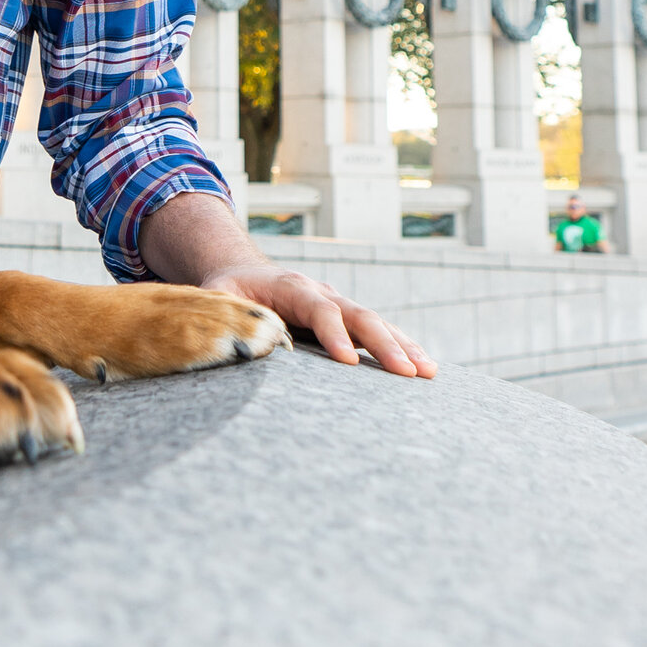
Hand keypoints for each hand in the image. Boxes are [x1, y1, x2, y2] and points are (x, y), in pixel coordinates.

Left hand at [198, 264, 436, 377]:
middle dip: (384, 344)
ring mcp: (339, 303)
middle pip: (359, 315)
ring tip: (428, 372)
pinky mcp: (346, 318)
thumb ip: (229, 317)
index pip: (319, 308)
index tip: (349, 361)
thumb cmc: (228, 291)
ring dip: (404, 346)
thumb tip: (242, 344)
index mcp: (291, 286)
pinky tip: (424, 368)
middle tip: (407, 373)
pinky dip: (402, 347)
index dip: (335, 333)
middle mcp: (322, 291)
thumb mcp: (218, 298)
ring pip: (377, 322)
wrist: (243, 272)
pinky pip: (378, 331)